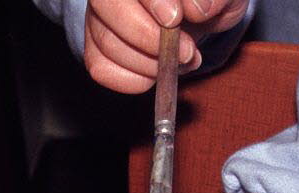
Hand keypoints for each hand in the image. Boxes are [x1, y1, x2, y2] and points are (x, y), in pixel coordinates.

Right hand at [84, 0, 249, 92]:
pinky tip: (158, 71)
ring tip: (183, 60)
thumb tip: (198, 7)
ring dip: (149, 63)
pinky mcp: (96, 48)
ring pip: (106, 43)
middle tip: (186, 52)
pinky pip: (102, 69)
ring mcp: (98, 18)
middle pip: (106, 7)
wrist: (202, 13)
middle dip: (147, 37)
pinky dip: (135, 79)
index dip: (152, 1)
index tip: (174, 19)